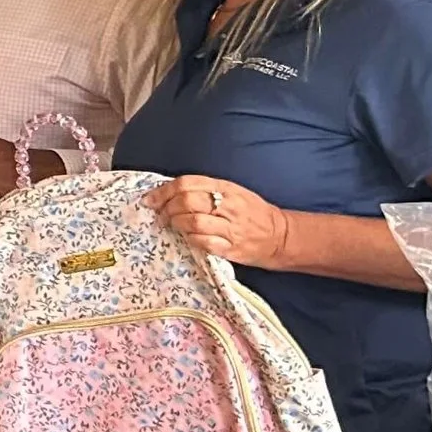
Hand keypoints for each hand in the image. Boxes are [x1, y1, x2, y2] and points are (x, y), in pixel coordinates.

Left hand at [145, 175, 292, 268]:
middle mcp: (228, 205)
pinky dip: (190, 239)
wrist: (280, 236)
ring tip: (174, 225)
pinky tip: (188, 237)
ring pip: (193, 221)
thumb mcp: (232, 192)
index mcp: (226, 187)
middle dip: (167, 207)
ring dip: (176, 223)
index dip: (164, 191)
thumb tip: (170, 191)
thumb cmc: (251, 212)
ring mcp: (231, 228)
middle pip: (187, 201)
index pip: (187, 183)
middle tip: (161, 214)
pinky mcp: (232, 248)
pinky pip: (203, 242)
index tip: (151, 199)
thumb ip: (205, 189)